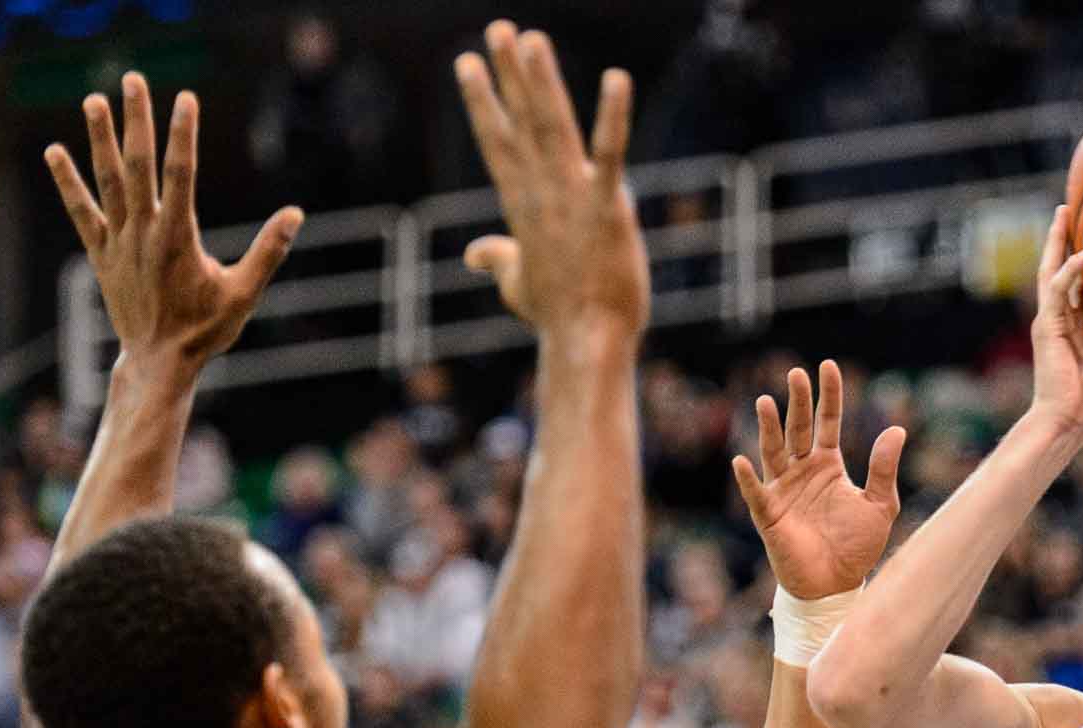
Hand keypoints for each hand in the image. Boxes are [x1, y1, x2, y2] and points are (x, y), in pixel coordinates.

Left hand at [44, 73, 303, 369]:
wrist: (158, 362)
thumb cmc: (205, 330)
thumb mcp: (244, 293)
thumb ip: (268, 252)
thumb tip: (295, 215)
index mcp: (178, 237)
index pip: (180, 173)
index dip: (182, 133)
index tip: (185, 98)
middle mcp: (144, 233)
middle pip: (138, 165)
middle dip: (137, 120)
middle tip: (134, 80)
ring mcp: (119, 242)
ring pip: (107, 181)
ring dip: (100, 139)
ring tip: (93, 100)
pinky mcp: (102, 254)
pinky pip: (82, 212)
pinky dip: (68, 183)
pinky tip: (54, 153)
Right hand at [455, 22, 647, 337]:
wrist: (586, 341)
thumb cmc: (556, 315)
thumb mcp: (516, 283)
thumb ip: (497, 258)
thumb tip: (474, 253)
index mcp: (521, 206)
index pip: (497, 142)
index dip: (483, 101)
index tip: (467, 62)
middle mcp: (541, 194)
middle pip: (520, 123)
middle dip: (508, 74)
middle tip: (498, 29)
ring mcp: (573, 198)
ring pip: (552, 128)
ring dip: (541, 82)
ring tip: (530, 38)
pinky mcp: (608, 208)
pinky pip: (611, 154)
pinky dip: (613, 117)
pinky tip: (616, 79)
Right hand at [732, 360, 904, 598]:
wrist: (836, 585)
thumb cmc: (857, 547)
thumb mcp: (879, 504)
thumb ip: (883, 468)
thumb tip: (897, 428)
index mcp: (828, 465)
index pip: (828, 422)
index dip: (828, 395)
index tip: (827, 366)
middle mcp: (802, 472)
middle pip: (798, 428)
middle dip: (798, 402)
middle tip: (796, 374)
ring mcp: (783, 491)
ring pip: (774, 452)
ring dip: (769, 428)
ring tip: (767, 402)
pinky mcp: (770, 516)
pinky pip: (756, 494)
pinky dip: (748, 479)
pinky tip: (741, 461)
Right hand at [1028, 205, 1082, 446]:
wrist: (1067, 427)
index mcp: (1074, 333)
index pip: (1076, 290)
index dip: (1081, 266)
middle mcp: (1059, 322)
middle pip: (1058, 271)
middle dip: (1062, 241)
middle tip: (1069, 209)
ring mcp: (1050, 323)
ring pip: (1051, 271)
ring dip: (1057, 241)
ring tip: (1065, 211)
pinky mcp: (1048, 327)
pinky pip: (1058, 289)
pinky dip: (1071, 269)